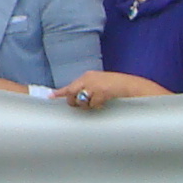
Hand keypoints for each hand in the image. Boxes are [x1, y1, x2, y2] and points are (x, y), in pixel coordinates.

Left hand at [52, 70, 169, 109]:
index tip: (50, 96)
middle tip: (82, 105)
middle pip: (72, 94)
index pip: (70, 85)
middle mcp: (88, 79)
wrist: (132, 86)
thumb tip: (78, 99)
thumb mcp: (100, 84)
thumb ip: (88, 88)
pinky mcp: (100, 92)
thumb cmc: (117, 86)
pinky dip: (98, 106)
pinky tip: (105, 102)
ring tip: (98, 102)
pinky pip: (93, 105)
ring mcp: (94, 85)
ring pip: (81, 101)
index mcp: (88, 76)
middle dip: (74, 102)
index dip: (60, 92)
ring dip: (87, 105)